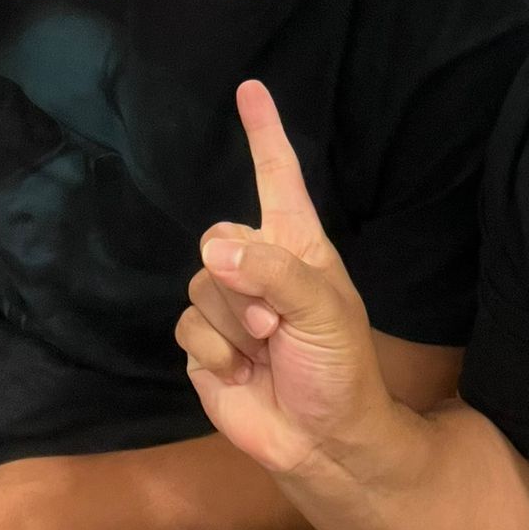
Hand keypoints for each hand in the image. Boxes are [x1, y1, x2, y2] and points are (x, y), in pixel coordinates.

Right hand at [177, 81, 388, 476]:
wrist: (323, 441)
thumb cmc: (340, 367)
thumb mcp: (321, 309)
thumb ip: (271, 271)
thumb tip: (213, 249)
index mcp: (297, 244)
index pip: (277, 176)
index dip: (264, 133)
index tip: (251, 88)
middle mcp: (259, 264)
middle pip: (218, 238)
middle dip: (242, 282)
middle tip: (274, 323)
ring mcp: (228, 304)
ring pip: (200, 285)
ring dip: (233, 324)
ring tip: (266, 349)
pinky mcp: (204, 343)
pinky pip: (188, 327)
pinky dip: (214, 352)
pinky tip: (241, 372)